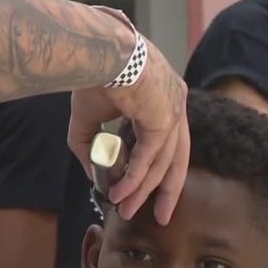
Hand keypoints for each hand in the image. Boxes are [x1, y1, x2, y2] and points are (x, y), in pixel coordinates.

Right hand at [68, 41, 189, 225]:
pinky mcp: (164, 119)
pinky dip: (135, 177)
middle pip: (176, 158)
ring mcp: (174, 112)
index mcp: (166, 100)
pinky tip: (120, 193)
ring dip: (142, 189)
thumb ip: (93, 147)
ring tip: (126, 210)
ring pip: (161, 162)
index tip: (155, 193)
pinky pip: (150, 157)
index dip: (163, 170)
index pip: (171, 143)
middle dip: (166, 190)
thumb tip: (96, 177)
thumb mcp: (90, 116)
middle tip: (160, 217)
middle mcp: (176, 106)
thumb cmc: (92, 73)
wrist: (96, 50)